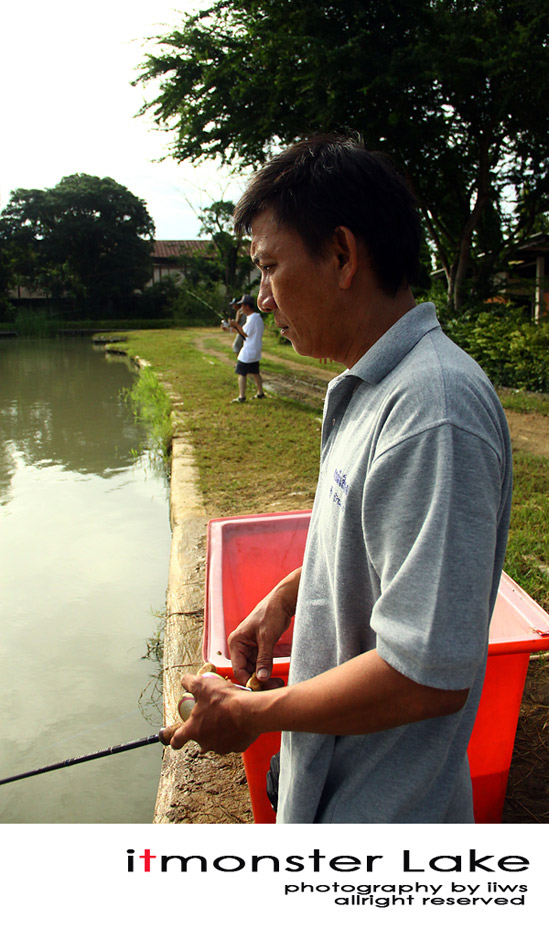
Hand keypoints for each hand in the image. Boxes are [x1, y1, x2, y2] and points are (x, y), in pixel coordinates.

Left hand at [160, 673, 260, 753]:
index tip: (175, 741)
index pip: (177, 740)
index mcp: (193, 730)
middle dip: (204, 729)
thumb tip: (184, 681)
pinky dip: (234, 733)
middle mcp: (205, 743)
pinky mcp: (237, 747)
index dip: (175, 740)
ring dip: (219, 731)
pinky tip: (238, 721)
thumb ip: (189, 683)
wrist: (249, 711)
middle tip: (212, 715)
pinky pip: (232, 741)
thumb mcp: (202, 685)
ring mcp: (221, 747)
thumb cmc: (224, 700)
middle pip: (200, 739)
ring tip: (227, 716)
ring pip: (216, 740)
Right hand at [228, 568, 300, 685]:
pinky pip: (261, 664)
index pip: (238, 668)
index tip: (260, 689)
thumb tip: (262, 678)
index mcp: (236, 642)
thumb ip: (264, 659)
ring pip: (254, 669)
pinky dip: (267, 671)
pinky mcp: (259, 649)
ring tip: (277, 683)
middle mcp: (240, 646)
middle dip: (258, 680)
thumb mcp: (267, 638)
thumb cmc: (270, 614)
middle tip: (273, 687)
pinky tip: (275, 677)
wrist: (281, 603)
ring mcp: (250, 648)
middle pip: (246, 670)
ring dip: (264, 677)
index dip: (248, 680)